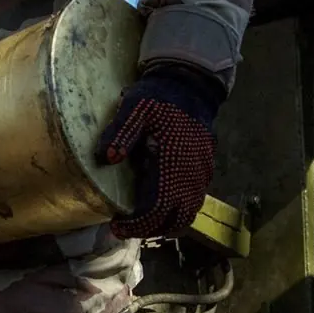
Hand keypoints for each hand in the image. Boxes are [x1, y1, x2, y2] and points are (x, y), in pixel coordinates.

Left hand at [96, 66, 222, 238]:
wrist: (191, 83)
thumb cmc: (159, 96)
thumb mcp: (134, 108)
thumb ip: (120, 133)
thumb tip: (107, 157)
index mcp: (173, 162)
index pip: (158, 208)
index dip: (137, 224)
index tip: (116, 225)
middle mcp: (192, 174)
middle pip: (175, 219)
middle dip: (149, 228)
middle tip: (126, 226)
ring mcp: (202, 173)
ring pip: (188, 213)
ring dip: (165, 222)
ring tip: (141, 219)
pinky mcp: (205, 169)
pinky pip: (194, 201)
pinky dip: (177, 210)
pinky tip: (159, 204)